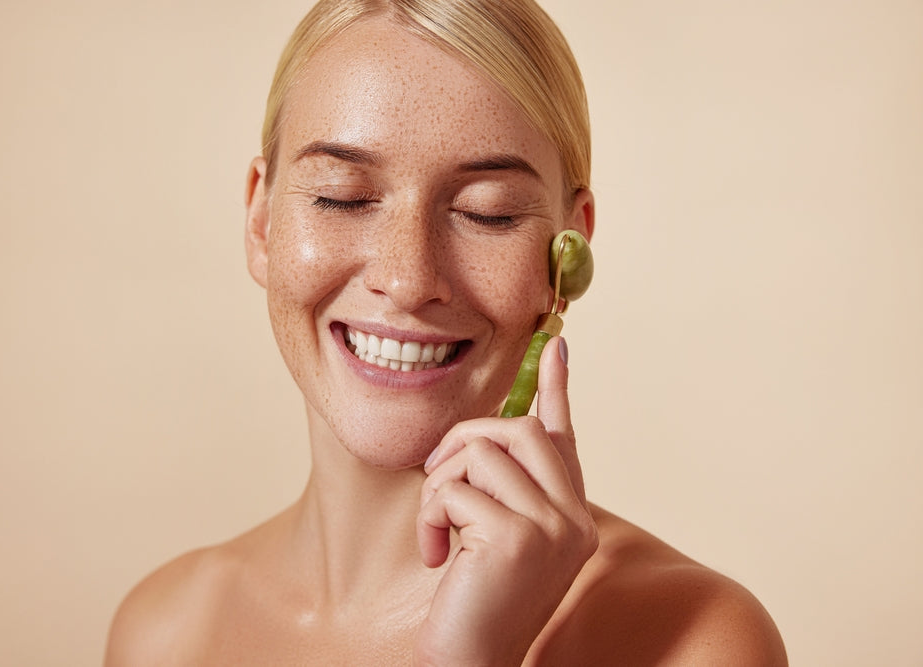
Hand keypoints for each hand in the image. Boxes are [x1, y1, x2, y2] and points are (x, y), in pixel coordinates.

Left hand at [414, 336, 598, 665]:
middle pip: (517, 430)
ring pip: (482, 453)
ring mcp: (552, 527)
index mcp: (571, 514)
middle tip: (436, 480)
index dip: (557, 388)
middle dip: (462, 441)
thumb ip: (503, 487)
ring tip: (437, 530)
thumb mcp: (496, 535)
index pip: (564, 437)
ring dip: (439, 486)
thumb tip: (490, 434)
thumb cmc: (475, 600)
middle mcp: (573, 518)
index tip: (558, 344)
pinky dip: (431, 517)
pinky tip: (434, 555)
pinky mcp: (518, 538)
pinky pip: (455, 490)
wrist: (470, 662)